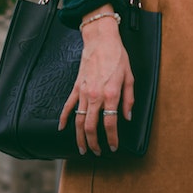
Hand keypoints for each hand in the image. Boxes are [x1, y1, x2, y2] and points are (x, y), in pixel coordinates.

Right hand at [58, 9, 133, 154]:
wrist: (101, 39)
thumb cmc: (117, 56)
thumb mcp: (130, 77)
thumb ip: (129, 99)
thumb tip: (127, 116)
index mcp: (111, 94)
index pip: (110, 123)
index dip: (112, 138)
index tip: (113, 146)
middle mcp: (95, 96)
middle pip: (91, 127)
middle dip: (93, 143)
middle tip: (97, 152)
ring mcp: (83, 92)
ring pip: (79, 120)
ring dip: (79, 137)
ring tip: (82, 148)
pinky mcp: (76, 87)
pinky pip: (68, 106)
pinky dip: (64, 118)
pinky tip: (62, 128)